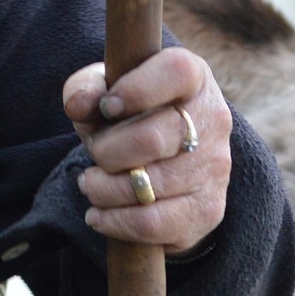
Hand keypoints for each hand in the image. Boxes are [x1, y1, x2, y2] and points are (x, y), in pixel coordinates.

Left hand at [62, 46, 233, 255]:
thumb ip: (86, 90)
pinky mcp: (207, 209)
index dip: (136, 89)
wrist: (164, 161)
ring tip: (91, 183)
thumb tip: (79, 105)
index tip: (107, 106)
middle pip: (153, 138)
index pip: (176, 72)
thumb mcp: (104, 93)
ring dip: (104, 189)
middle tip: (95, 152)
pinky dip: (115, 221)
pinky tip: (98, 214)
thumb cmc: (129, 116)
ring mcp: (215, 167)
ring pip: (148, 186)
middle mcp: (213, 119)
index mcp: (193, 78)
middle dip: (107, 150)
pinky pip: (152, 222)